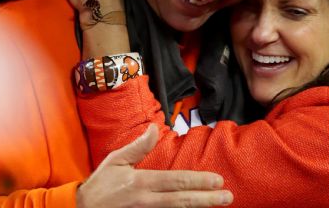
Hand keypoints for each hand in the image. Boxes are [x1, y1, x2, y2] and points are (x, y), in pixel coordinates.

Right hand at [76, 124, 232, 207]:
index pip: (176, 181)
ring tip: (218, 206)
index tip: (217, 180)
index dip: (198, 181)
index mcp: (140, 183)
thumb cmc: (100, 185)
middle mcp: (146, 201)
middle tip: (228, 196)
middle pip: (182, 201)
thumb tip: (153, 127)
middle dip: (207, 199)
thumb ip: (138, 147)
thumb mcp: (116, 161)